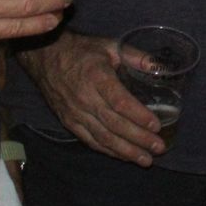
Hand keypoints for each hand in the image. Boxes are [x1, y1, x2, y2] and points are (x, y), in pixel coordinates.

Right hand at [17, 31, 164, 165]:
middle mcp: (85, 98)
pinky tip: (124, 156)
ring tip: (146, 160)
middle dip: (138, 139)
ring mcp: (75, 113)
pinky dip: (108, 151)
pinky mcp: (68, 122)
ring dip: (126, 151)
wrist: (45, 57)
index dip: (139, 116)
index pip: (120, 102)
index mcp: (97, 76)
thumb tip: (161, 66)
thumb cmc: (81, 50)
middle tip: (159, 148)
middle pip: (114, 124)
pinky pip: (90, 141)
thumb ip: (135, 56)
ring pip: (103, 137)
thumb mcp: (109, 46)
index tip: (156, 126)